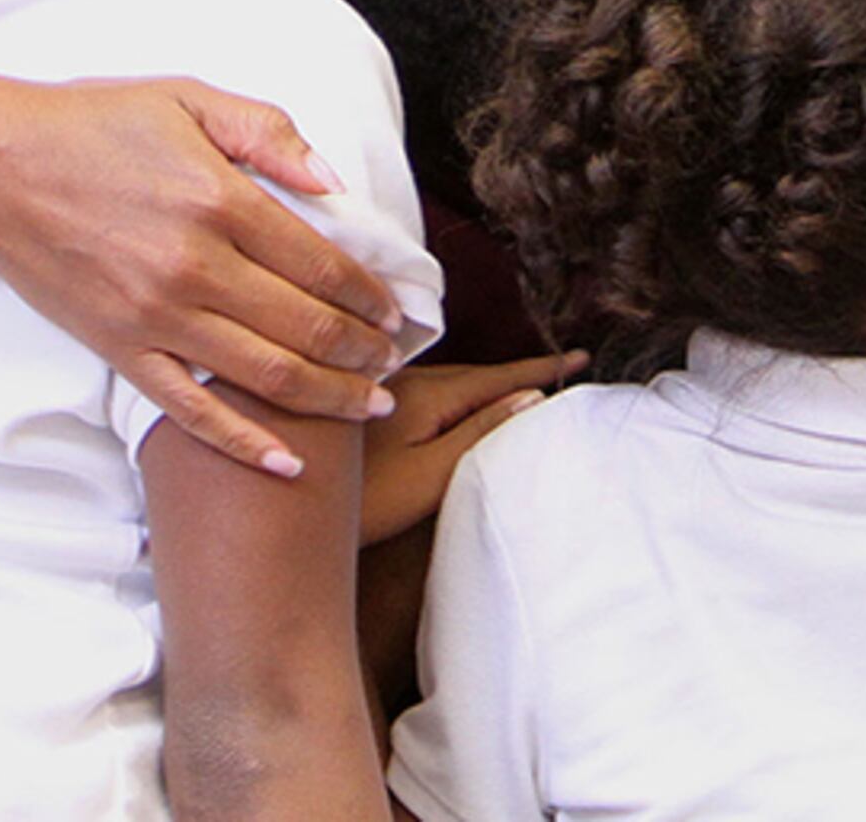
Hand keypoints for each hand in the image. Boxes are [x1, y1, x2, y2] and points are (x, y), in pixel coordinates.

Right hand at [0, 74, 408, 478]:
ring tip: (370, 408)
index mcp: (222, 201)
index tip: (394, 312)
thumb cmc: (93, 126)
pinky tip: (287, 461)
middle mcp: (196, 267)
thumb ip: (268, 133)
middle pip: (306, 328)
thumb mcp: (188, 98)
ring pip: (266, 376)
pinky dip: (244, 442)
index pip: (323, 265)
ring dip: (329, 399)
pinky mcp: (120, 350)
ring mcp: (156, 317)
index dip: (370, 295)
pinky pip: (192, 410)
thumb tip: (333, 183)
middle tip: (393, 364)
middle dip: (363, 353)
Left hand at [360, 353, 583, 544]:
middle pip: (473, 375)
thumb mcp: (430, 474)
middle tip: (562, 372)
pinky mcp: (364, 405)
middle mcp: (403, 379)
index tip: (579, 356)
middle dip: (518, 373)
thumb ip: (480, 433)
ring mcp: (381, 390)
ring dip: (485, 383)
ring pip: (447, 380)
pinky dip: (456, 392)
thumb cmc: (363, 501)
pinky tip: (458, 404)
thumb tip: (529, 398)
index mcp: (427, 392)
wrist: (285, 508)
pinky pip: (425, 389)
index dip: (540, 369)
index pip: (497, 376)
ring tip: (522, 388)